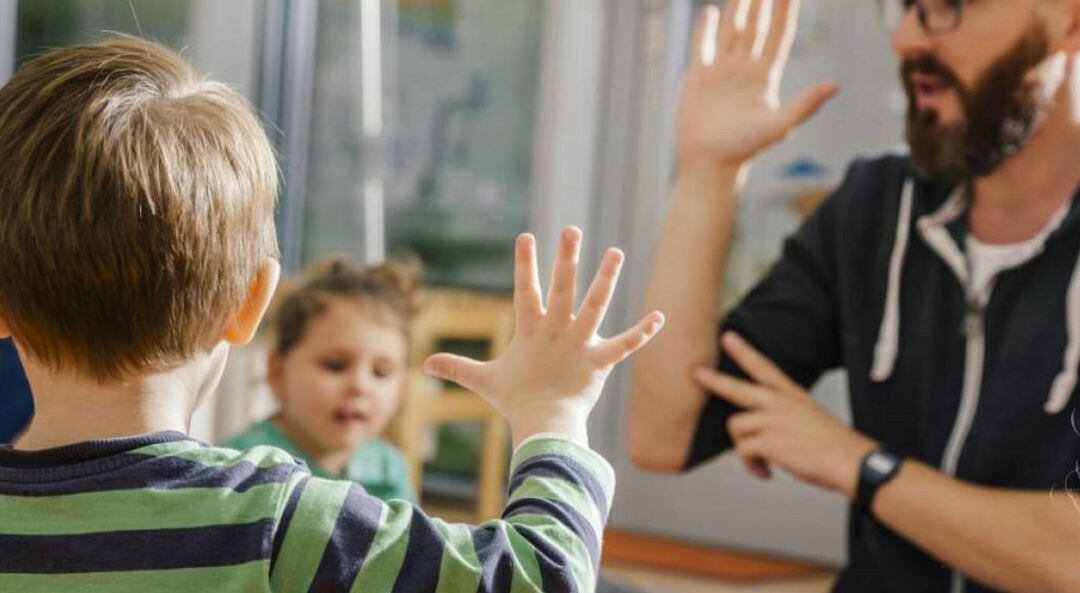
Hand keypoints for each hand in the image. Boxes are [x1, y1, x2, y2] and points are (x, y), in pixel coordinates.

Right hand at [425, 228, 665, 445]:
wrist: (544, 426)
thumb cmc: (516, 399)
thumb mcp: (484, 379)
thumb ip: (458, 367)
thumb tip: (426, 362)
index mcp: (531, 330)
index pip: (525, 289)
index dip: (525, 263)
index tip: (526, 236)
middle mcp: (556, 331)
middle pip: (561, 288)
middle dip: (566, 258)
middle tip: (571, 229)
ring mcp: (579, 344)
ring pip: (596, 306)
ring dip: (607, 279)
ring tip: (616, 252)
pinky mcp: (599, 363)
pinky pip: (624, 346)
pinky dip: (642, 333)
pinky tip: (659, 317)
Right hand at [676, 0, 837, 171]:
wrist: (710, 163)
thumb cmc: (746, 148)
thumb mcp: (780, 125)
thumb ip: (806, 104)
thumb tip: (835, 85)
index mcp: (765, 76)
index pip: (779, 36)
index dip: (785, 12)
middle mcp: (744, 70)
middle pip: (757, 28)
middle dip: (762, 2)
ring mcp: (721, 72)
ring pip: (731, 32)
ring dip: (737, 9)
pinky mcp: (698, 78)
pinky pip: (703, 46)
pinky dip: (705, 29)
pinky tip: (709, 12)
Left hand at [694, 332, 875, 497]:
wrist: (850, 461)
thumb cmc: (832, 445)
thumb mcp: (810, 416)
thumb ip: (784, 415)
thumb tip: (760, 428)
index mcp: (791, 395)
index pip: (764, 367)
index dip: (745, 352)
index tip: (728, 338)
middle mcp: (780, 404)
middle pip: (738, 388)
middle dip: (715, 381)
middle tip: (697, 373)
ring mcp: (773, 421)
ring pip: (737, 428)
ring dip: (745, 449)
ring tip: (762, 461)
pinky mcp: (768, 441)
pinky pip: (743, 452)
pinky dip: (752, 466)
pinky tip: (766, 472)